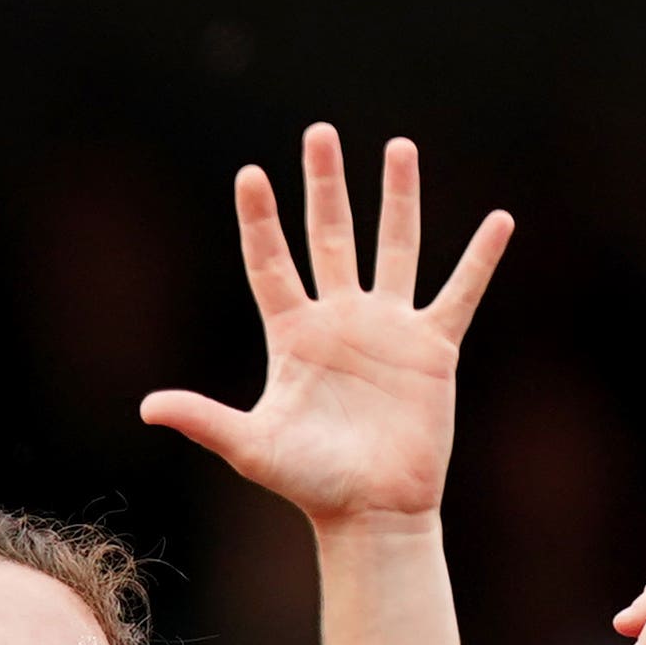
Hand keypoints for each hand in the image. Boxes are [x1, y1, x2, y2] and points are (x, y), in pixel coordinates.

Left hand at [133, 126, 508, 531]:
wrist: (371, 512)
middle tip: (320, 132)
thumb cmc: (309, 483)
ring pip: (395, 247)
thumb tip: (146, 407)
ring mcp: (388, 329)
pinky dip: (480, 260)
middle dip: (325, 186)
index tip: (250, 173)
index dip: (260, 221)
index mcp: (293, 335)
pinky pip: (460, 294)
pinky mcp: (432, 349)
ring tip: (399, 146)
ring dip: (398, 198)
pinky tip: (499, 221)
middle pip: (330, 236)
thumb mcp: (251, 447)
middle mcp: (340, 320)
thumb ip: (204, 419)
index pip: (271, 264)